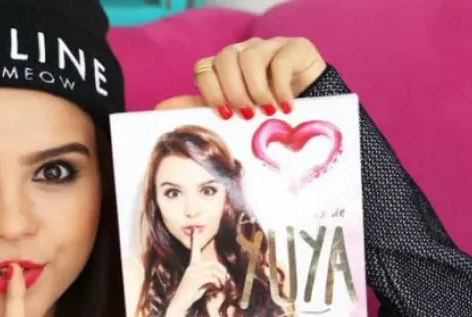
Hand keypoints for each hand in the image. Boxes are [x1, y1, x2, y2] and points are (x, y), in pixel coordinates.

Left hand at [156, 37, 325, 117]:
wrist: (311, 107)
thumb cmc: (266, 111)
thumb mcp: (232, 114)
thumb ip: (200, 109)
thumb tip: (160, 108)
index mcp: (223, 68)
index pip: (203, 68)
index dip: (211, 92)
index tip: (227, 115)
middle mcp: (242, 52)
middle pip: (224, 59)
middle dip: (233, 91)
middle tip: (246, 115)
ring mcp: (268, 46)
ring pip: (250, 56)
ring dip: (256, 89)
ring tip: (267, 111)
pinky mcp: (294, 47)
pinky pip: (280, 58)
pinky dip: (280, 86)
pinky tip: (286, 106)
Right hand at [170, 232, 228, 311]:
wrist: (179, 304)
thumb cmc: (190, 295)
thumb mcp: (201, 285)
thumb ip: (208, 279)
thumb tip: (220, 278)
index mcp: (192, 266)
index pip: (194, 250)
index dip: (194, 240)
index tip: (194, 229)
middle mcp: (192, 267)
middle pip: (213, 263)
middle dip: (222, 271)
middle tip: (225, 280)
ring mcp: (193, 273)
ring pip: (214, 270)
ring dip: (221, 278)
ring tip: (222, 285)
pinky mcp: (195, 279)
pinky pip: (212, 277)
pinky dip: (217, 282)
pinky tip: (217, 288)